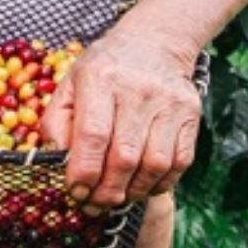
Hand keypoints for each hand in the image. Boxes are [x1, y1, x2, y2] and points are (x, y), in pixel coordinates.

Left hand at [37, 28, 199, 209]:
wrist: (153, 43)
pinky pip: (179, 163)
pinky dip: (160, 183)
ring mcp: (168, 102)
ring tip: (118, 196)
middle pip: (124, 157)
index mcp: (100, 78)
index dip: (84, 172)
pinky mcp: (191, 114)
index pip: (93, 136)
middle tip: (95, 204)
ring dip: (133, 191)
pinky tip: (142, 184)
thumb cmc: (104, 71)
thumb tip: (59, 163)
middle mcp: (137, 89)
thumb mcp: (71, 84)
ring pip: (154, 165)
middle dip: (107, 191)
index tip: (76, 192)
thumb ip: (57, 123)